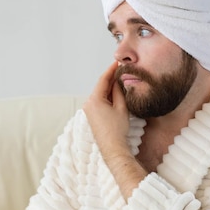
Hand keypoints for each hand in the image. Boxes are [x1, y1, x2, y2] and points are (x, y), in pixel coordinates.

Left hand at [84, 62, 145, 197]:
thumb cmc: (117, 129)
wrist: (112, 148)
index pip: (103, 80)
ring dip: (110, 88)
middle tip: (121, 70)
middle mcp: (88, 104)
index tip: (117, 62)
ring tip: (121, 81)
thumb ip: (119, 92)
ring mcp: (89, 110)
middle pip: (101, 86)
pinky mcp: (92, 116)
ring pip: (100, 94)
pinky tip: (116, 94)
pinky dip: (107, 96)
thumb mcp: (121, 107)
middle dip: (111, 78)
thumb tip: (118, 81)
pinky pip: (99, 101)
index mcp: (94, 100)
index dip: (111, 70)